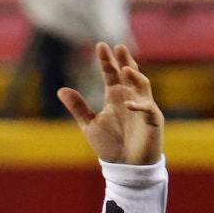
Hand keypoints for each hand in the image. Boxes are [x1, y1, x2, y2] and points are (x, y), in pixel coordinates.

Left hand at [57, 43, 163, 164]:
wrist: (125, 167)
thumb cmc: (110, 145)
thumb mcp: (89, 125)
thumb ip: (78, 107)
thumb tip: (61, 90)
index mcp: (115, 97)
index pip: (111, 74)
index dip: (106, 61)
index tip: (100, 45)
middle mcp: (130, 97)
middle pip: (128, 74)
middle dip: (123, 60)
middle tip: (118, 47)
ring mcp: (143, 107)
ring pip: (142, 85)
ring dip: (135, 77)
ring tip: (125, 68)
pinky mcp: (152, 119)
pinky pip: (147, 109)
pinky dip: (139, 106)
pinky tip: (129, 104)